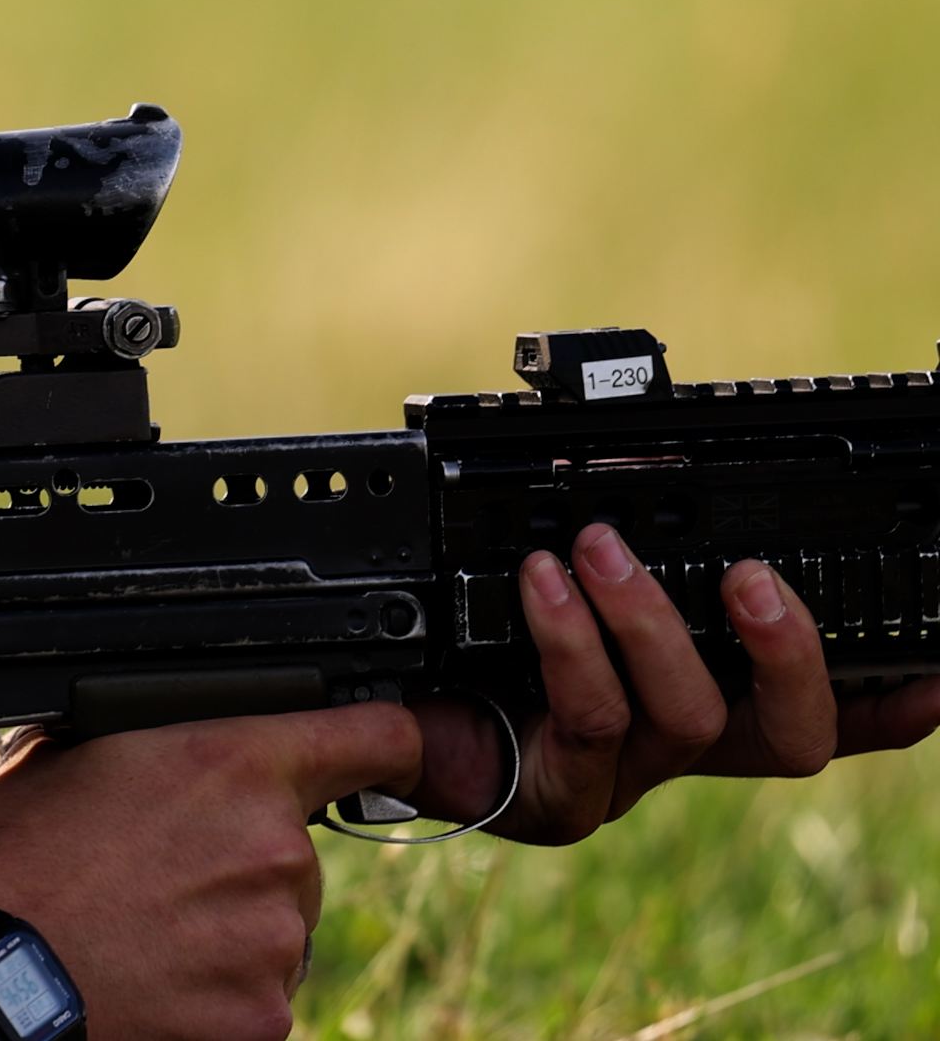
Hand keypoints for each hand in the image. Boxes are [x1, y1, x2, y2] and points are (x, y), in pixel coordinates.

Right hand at [0, 704, 419, 1040]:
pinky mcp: (261, 1017)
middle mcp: (275, 849)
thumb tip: (184, 728)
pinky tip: (153, 977)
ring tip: (142, 931)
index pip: (378, 734)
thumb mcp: (82, 751)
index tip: (385, 752)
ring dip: (228, 931)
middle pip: (297, 851)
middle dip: (245, 861)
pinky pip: (257, 996)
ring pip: (276, 928)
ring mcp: (275, 942)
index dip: (384, 741)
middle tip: (162, 875)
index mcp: (236, 762)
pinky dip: (215, 993)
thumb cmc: (14, 862)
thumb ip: (166, 736)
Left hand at [410, 523, 939, 844]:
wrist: (383, 704)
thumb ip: (629, 553)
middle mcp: (674, 747)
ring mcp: (620, 776)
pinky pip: (589, 720)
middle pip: (788, 735)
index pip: (815, 706)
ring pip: (686, 717)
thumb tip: (684, 471)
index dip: (888, 698)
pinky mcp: (556, 796)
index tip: (938, 668)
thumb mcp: (562, 589)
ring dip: (644, 622)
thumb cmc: (480, 644)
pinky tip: (539, 587)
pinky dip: (568, 641)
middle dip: (788, 652)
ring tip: (591, 551)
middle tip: (751, 579)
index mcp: (700, 701)